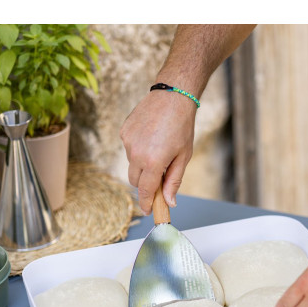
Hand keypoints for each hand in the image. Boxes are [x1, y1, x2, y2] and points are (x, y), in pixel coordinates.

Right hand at [120, 90, 196, 214]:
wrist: (172, 96)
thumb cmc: (182, 126)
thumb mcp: (183, 156)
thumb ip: (174, 181)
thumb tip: (169, 202)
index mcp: (153, 162)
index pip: (145, 191)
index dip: (147, 203)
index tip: (148, 210)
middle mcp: (136, 153)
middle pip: (135, 181)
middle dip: (146, 184)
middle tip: (159, 177)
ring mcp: (128, 142)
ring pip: (132, 164)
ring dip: (142, 164)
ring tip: (159, 148)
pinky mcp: (124, 132)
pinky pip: (129, 149)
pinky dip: (138, 150)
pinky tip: (151, 137)